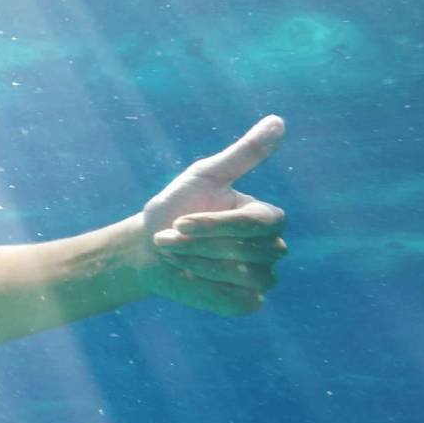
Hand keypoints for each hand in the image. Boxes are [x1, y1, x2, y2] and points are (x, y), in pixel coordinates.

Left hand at [140, 115, 287, 316]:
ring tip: (174, 254)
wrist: (145, 250)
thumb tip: (278, 120)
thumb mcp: (203, 176)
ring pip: (246, 275)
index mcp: (265, 216)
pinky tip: (189, 276)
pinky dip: (209, 288)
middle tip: (168, 239)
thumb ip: (242, 154)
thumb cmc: (174, 208)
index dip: (217, 226)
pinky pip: (240, 299)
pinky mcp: (246, 302)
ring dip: (200, 264)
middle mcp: (270, 247)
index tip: (180, 222)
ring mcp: (261, 277)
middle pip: (252, 251)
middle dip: (201, 245)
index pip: (258, 224)